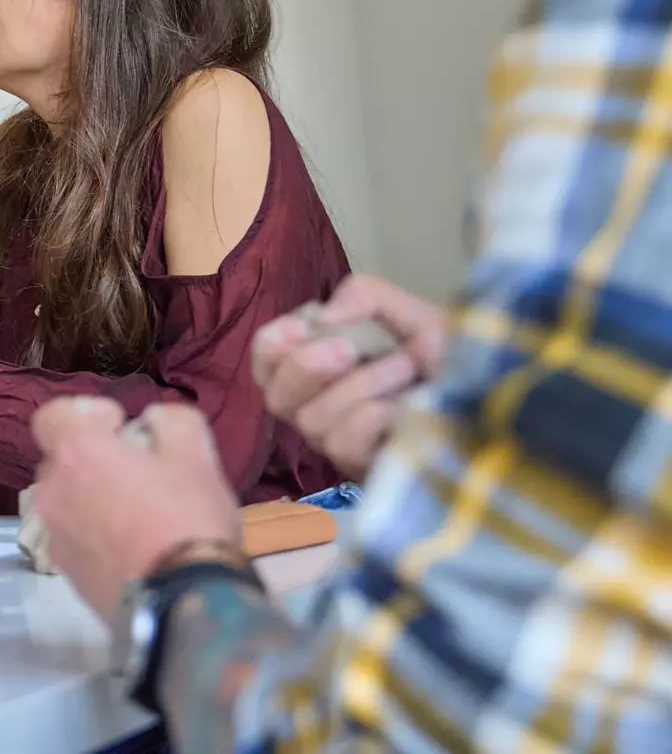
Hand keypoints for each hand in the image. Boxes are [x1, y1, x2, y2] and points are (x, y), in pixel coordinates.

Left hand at [30, 399, 241, 617]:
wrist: (183, 604)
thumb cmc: (187, 519)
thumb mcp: (197, 456)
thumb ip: (172, 421)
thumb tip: (153, 420)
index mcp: (76, 454)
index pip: (51, 415)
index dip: (84, 413)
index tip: (120, 426)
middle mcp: (52, 491)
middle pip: (60, 460)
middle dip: (93, 458)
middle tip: (137, 471)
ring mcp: (55, 536)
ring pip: (66, 502)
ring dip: (93, 498)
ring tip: (138, 514)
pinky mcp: (66, 574)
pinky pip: (74, 538)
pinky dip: (94, 535)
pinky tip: (132, 549)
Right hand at [252, 274, 447, 477]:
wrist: (498, 403)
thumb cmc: (449, 358)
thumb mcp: (409, 313)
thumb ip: (365, 294)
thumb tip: (325, 316)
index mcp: (320, 365)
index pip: (266, 359)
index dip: (272, 344)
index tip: (302, 326)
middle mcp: (318, 406)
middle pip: (276, 395)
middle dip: (305, 366)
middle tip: (347, 349)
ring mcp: (338, 442)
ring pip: (312, 418)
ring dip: (359, 387)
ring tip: (406, 369)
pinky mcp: (363, 468)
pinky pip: (342, 441)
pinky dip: (371, 416)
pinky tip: (405, 406)